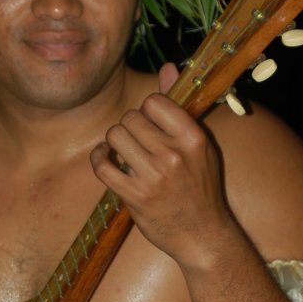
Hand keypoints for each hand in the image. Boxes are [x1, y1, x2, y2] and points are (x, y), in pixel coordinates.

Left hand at [90, 72, 233, 268]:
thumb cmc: (200, 187)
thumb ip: (179, 106)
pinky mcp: (135, 196)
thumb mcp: (199, 145)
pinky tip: (107, 162)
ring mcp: (153, 176)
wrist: (202, 235)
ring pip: (114, 136)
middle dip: (129, 128)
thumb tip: (168, 67)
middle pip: (130, 118)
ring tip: (122, 152)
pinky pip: (103, 165)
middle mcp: (174, 154)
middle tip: (136, 143)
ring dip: (114, 143)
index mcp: (193, 137)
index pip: (154, 101)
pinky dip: (100, 160)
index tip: (150, 125)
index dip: (147, 111)